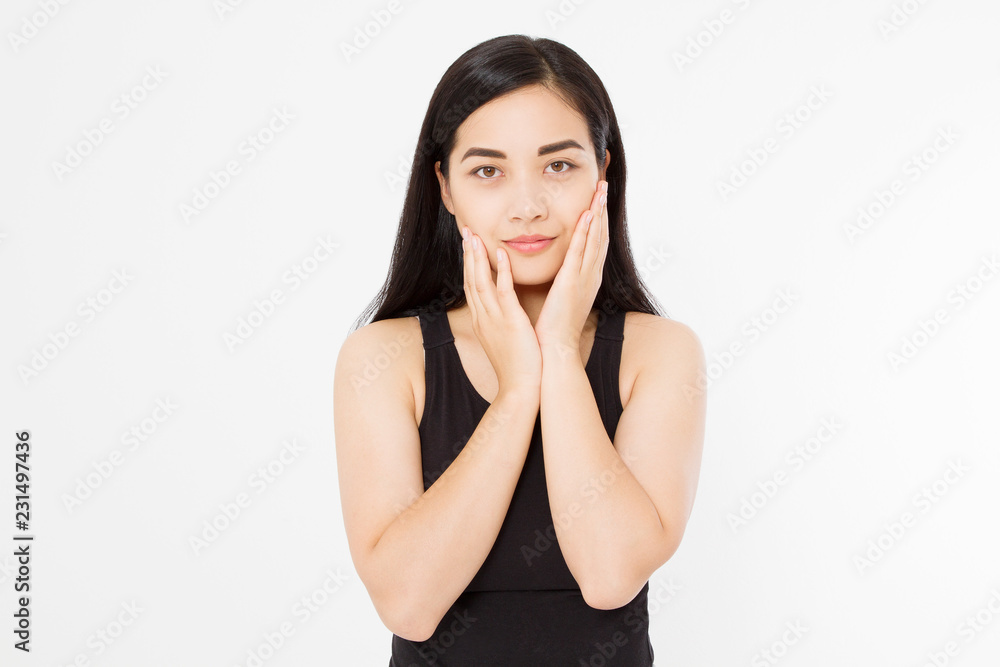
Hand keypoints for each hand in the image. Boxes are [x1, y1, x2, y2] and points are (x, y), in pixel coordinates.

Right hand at [462, 226, 542, 395]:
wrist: (520, 389)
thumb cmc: (517, 366)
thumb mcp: (503, 340)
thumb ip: (501, 322)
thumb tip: (504, 312)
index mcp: (482, 321)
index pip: (471, 287)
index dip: (469, 265)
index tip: (468, 246)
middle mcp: (483, 317)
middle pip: (471, 280)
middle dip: (468, 255)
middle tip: (465, 231)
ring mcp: (494, 319)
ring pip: (481, 282)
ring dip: (478, 258)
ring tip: (475, 236)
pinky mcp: (510, 322)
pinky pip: (503, 292)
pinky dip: (500, 272)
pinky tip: (500, 255)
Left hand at [534, 179, 609, 352]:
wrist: (555, 351)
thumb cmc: (555, 328)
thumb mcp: (562, 298)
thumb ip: (564, 280)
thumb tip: (561, 268)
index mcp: (587, 279)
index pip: (595, 242)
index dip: (598, 218)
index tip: (598, 197)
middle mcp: (590, 276)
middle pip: (600, 235)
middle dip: (602, 209)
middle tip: (603, 184)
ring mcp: (583, 279)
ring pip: (594, 239)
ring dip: (597, 213)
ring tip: (600, 190)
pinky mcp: (571, 284)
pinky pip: (580, 253)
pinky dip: (586, 233)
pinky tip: (588, 215)